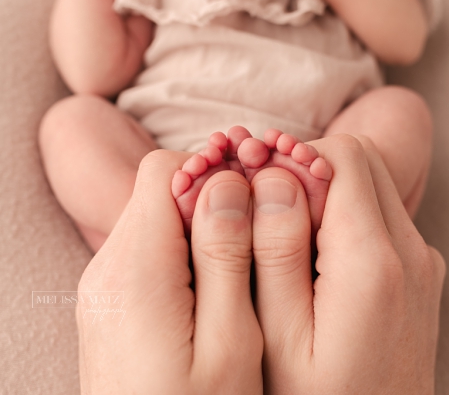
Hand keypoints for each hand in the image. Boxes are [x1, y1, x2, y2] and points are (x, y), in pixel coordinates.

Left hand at [77, 151, 261, 392]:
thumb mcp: (230, 342)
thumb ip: (228, 257)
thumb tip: (230, 182)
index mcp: (137, 271)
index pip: (169, 171)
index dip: (223, 172)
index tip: (270, 194)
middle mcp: (110, 270)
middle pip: (165, 190)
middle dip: (222, 197)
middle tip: (275, 227)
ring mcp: (107, 288)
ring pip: (162, 219)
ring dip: (211, 227)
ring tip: (258, 264)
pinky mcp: (115, 305)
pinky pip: (154, 252)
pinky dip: (193, 254)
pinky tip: (229, 289)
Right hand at [249, 134, 445, 393]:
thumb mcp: (280, 339)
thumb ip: (275, 252)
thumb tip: (275, 175)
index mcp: (375, 262)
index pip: (340, 158)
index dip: (289, 158)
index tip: (250, 184)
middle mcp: (413, 253)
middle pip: (363, 161)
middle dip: (307, 167)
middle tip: (261, 206)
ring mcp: (424, 264)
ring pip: (376, 186)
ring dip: (327, 192)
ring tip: (280, 236)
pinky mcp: (423, 277)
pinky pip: (386, 219)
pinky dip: (349, 218)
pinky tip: (312, 261)